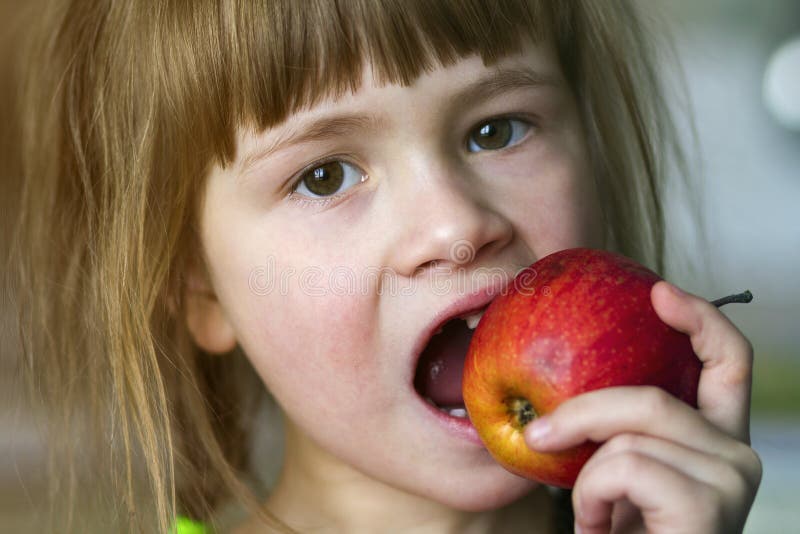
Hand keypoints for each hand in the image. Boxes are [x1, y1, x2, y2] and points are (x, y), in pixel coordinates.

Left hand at [524, 281, 761, 533]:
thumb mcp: (617, 479)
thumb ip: (616, 435)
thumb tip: (560, 394)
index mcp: (716, 441)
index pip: (728, 362)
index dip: (699, 318)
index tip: (656, 291)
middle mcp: (737, 456)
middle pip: (655, 395)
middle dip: (584, 411)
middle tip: (539, 432)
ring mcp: (730, 480)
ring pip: (630, 431)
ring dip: (584, 476)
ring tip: (590, 514)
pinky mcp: (707, 505)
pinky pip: (622, 466)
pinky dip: (591, 497)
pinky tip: (600, 529)